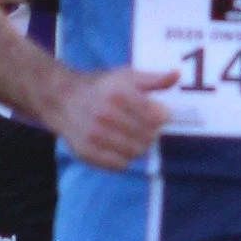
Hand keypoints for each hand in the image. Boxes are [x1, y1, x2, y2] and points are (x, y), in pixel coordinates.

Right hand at [53, 67, 176, 170]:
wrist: (64, 99)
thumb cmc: (102, 87)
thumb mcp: (127, 76)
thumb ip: (154, 79)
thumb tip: (177, 75)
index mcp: (118, 93)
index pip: (157, 117)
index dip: (161, 117)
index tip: (157, 114)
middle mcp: (104, 114)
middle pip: (148, 137)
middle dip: (150, 133)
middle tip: (142, 126)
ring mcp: (94, 135)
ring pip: (135, 152)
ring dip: (138, 146)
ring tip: (130, 136)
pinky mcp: (86, 152)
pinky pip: (119, 165)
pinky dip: (123, 159)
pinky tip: (117, 147)